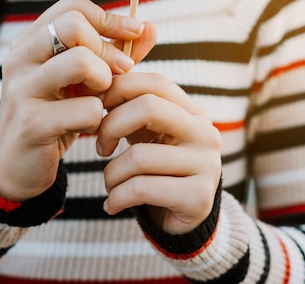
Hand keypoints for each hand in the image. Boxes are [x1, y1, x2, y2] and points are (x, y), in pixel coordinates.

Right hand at [0, 0, 156, 201]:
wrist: (20, 166)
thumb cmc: (58, 116)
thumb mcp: (84, 81)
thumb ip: (115, 53)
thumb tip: (149, 27)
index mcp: (30, 42)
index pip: (72, 6)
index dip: (109, 18)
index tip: (134, 34)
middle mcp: (19, 59)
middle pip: (72, 26)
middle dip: (107, 50)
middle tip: (118, 74)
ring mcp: (22, 90)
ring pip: (79, 61)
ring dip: (104, 81)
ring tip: (102, 99)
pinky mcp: (32, 123)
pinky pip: (85, 108)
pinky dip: (99, 117)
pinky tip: (92, 126)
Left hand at [98, 72, 221, 234]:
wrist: (183, 221)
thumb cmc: (158, 170)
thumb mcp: (149, 135)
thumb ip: (133, 109)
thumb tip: (97, 84)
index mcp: (194, 112)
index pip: (154, 82)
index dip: (119, 90)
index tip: (98, 110)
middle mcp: (206, 133)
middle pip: (147, 108)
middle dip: (111, 126)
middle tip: (100, 147)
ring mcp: (206, 165)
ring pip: (139, 156)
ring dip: (111, 173)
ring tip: (110, 184)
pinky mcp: (198, 197)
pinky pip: (142, 188)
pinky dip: (117, 197)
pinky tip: (112, 204)